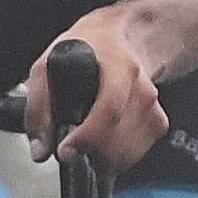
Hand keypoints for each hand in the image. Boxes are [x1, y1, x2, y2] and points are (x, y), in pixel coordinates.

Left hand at [25, 11, 166, 168]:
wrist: (119, 39)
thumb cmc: (85, 51)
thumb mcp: (48, 65)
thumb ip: (38, 108)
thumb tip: (40, 150)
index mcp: (118, 69)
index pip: (109, 110)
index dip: (87, 137)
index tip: (66, 151)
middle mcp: (141, 88)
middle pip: (116, 141)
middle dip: (88, 152)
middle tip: (71, 146)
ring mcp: (152, 107)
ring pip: (126, 154)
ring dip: (101, 158)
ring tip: (87, 142)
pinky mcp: (159, 122)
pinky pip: (135, 154)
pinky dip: (116, 157)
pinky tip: (104, 140)